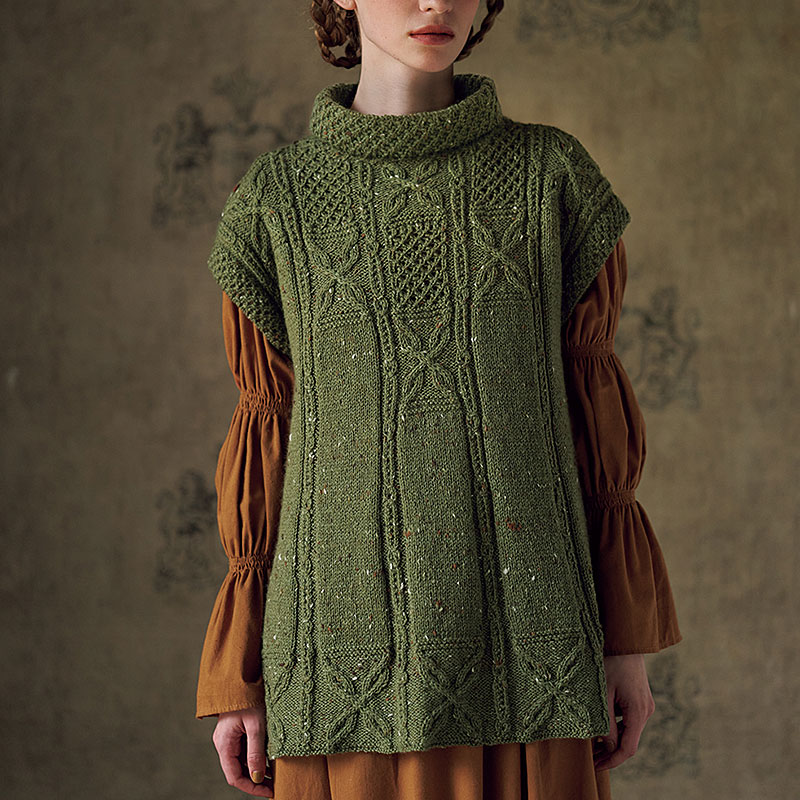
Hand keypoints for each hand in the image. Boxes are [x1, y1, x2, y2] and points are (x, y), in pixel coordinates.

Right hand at [212, 704, 274, 796]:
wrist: (241, 677)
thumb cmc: (249, 698)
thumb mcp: (256, 725)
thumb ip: (256, 752)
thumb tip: (257, 777)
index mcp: (224, 743)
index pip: (235, 777)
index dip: (251, 788)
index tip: (269, 792)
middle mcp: (224, 743)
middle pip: (237, 771)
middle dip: (255, 781)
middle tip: (274, 786)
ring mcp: (229, 737)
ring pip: (241, 761)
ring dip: (256, 769)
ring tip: (275, 775)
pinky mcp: (235, 731)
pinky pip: (244, 750)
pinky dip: (255, 757)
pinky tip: (269, 760)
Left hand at [593, 654, 654, 770]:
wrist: (625, 639)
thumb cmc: (611, 662)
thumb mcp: (603, 693)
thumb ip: (606, 722)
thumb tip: (606, 746)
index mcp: (638, 712)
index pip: (628, 748)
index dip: (611, 761)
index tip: (596, 767)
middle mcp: (646, 710)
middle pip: (629, 741)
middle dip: (610, 752)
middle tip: (590, 758)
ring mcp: (645, 704)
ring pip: (629, 730)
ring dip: (612, 739)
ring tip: (591, 744)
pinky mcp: (640, 698)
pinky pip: (629, 718)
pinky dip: (616, 726)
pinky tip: (601, 725)